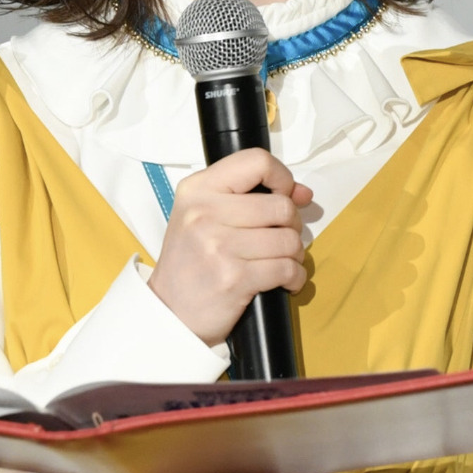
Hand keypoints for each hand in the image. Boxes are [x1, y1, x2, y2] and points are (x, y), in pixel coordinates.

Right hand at [147, 148, 312, 345]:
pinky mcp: (234, 278)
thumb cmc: (192, 261)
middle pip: (280, 205)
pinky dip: (294, 276)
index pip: (256, 161)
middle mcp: (204, 212)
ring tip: (282, 260)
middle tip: (282, 237)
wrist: (169, 311)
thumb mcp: (205, 215)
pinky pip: (286, 268)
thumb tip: (303, 193)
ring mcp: (218, 245)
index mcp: (197, 189)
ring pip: (288, 239)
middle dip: (292, 224)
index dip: (281, 177)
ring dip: (295, 253)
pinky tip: (284, 280)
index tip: (284, 194)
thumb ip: (251, 196)